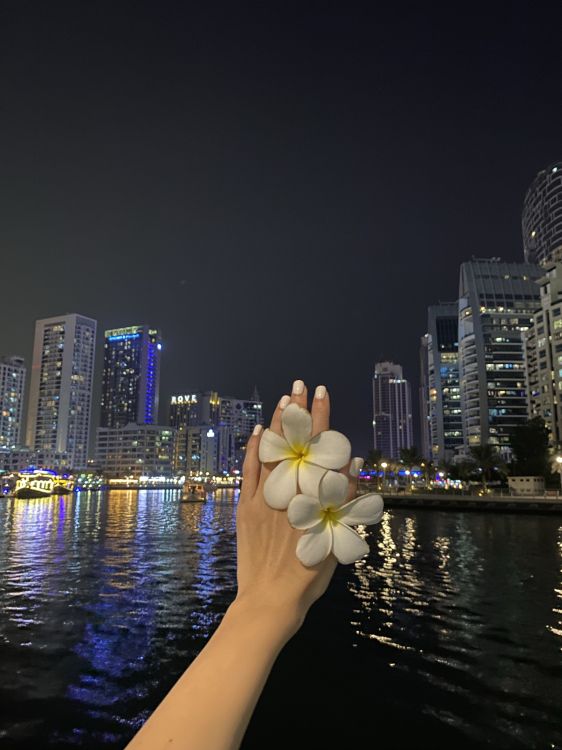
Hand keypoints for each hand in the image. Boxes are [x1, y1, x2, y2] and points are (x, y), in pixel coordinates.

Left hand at [233, 381, 357, 637]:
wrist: (272, 599)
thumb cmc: (310, 572)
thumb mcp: (337, 537)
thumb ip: (344, 497)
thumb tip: (350, 461)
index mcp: (313, 493)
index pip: (318, 445)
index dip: (320, 417)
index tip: (321, 392)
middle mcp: (289, 489)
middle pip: (293, 441)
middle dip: (297, 411)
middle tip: (299, 386)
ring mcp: (265, 496)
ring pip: (270, 450)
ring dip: (276, 423)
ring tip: (283, 400)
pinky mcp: (247, 506)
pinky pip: (249, 471)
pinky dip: (252, 449)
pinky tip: (256, 431)